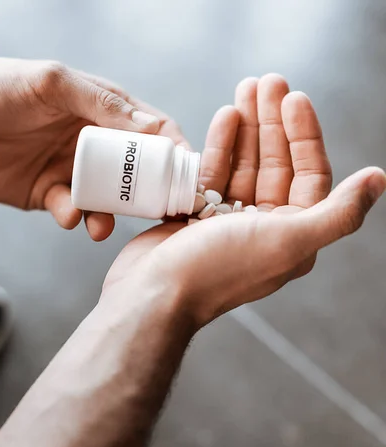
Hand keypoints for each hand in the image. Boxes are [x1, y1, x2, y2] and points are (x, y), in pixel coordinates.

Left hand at [0, 57, 187, 240]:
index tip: (188, 176)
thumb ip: (101, 101)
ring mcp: (75, 169)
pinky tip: (67, 214)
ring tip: (101, 226)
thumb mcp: (52, 84)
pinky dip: (74, 216)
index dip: (174, 152)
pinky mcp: (52, 193)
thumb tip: (153, 129)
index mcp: (102, 108)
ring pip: (108, 198)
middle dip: (148, 192)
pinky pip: (74, 210)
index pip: (152, 130)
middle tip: (159, 213)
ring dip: (110, 214)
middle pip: (136, 170)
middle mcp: (94, 140)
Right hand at [102, 74, 385, 327]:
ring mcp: (229, 222)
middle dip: (274, 123)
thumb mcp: (288, 241)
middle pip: (276, 165)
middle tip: (268, 81)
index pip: (309, 176)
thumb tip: (378, 180)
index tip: (294, 98)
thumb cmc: (218, 270)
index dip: (305, 136)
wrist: (154, 294)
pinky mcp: (197, 215)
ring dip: (247, 127)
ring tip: (245, 89)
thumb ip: (338, 213)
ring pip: (245, 165)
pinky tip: (224, 117)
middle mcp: (265, 229)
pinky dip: (220, 146)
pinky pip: (213, 174)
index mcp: (293, 236)